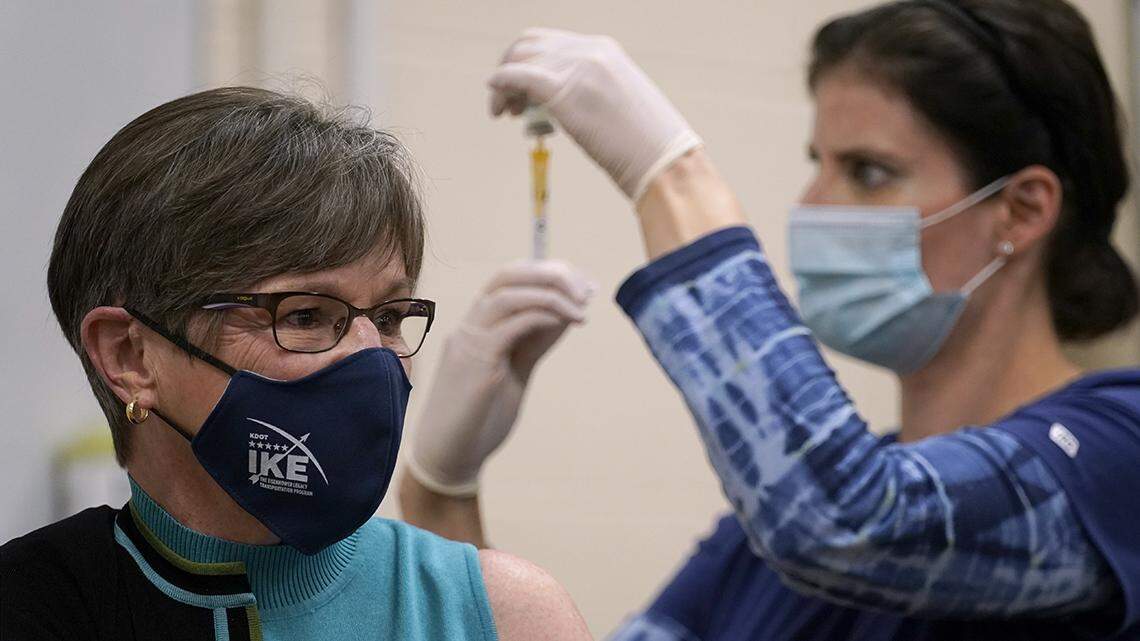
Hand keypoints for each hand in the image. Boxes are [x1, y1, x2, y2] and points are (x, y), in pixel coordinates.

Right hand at [407, 260, 594, 496]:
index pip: (511, 277)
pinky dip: (542, 316)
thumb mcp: (516, 369)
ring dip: (551, 294)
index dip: (550, 273)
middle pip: (509, 274)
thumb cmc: (481, 415)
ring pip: (508, 293)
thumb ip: (535, 340)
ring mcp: (469, 341)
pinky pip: (511, 324)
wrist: (451, 456)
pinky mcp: (476, 362)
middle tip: (586, 290)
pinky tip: (566, 323)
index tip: (584, 286)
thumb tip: (566, 312)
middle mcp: (470, 325)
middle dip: (552, 274)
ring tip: (581, 308)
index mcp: (478, 324)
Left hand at [488, 28, 701, 201]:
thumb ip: (590, 93)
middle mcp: (588, 51)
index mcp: (604, 50)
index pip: (551, 44)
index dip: (529, 64)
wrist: (664, 161)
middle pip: (529, 45)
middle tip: (508, 105)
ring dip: (504, 85)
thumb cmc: (647, 145)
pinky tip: (495, 105)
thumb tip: (562, 106)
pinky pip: (517, 78)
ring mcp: (576, 68)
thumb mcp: (620, 103)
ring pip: (519, 61)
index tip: (523, 94)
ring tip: (505, 114)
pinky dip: (500, 86)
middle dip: (511, 69)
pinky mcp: (563, 92)